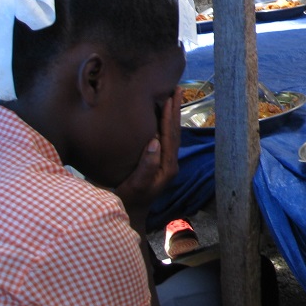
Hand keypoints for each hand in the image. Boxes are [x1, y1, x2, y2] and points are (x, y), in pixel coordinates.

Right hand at [114, 88, 181, 223]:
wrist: (128, 217)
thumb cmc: (127, 202)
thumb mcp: (134, 186)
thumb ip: (146, 167)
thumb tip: (155, 142)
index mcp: (167, 167)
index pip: (170, 135)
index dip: (169, 116)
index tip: (169, 97)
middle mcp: (170, 163)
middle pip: (174, 131)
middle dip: (175, 109)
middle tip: (177, 88)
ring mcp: (165, 163)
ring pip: (171, 133)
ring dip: (172, 113)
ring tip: (173, 96)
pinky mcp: (159, 162)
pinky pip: (165, 137)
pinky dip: (165, 122)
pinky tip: (162, 114)